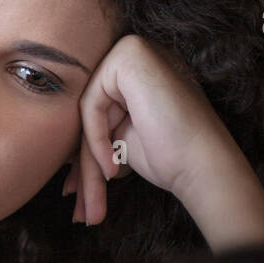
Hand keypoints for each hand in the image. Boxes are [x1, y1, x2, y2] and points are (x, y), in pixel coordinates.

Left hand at [63, 33, 245, 226]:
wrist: (205, 167)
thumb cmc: (170, 157)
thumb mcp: (119, 140)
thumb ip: (91, 132)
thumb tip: (58, 153)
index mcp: (133, 72)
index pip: (93, 111)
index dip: (84, 155)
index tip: (78, 195)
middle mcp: (133, 53)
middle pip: (89, 112)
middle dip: (83, 166)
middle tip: (82, 212)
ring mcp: (133, 50)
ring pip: (86, 112)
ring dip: (87, 164)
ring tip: (91, 208)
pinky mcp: (130, 56)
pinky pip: (91, 104)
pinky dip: (96, 139)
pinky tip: (112, 168)